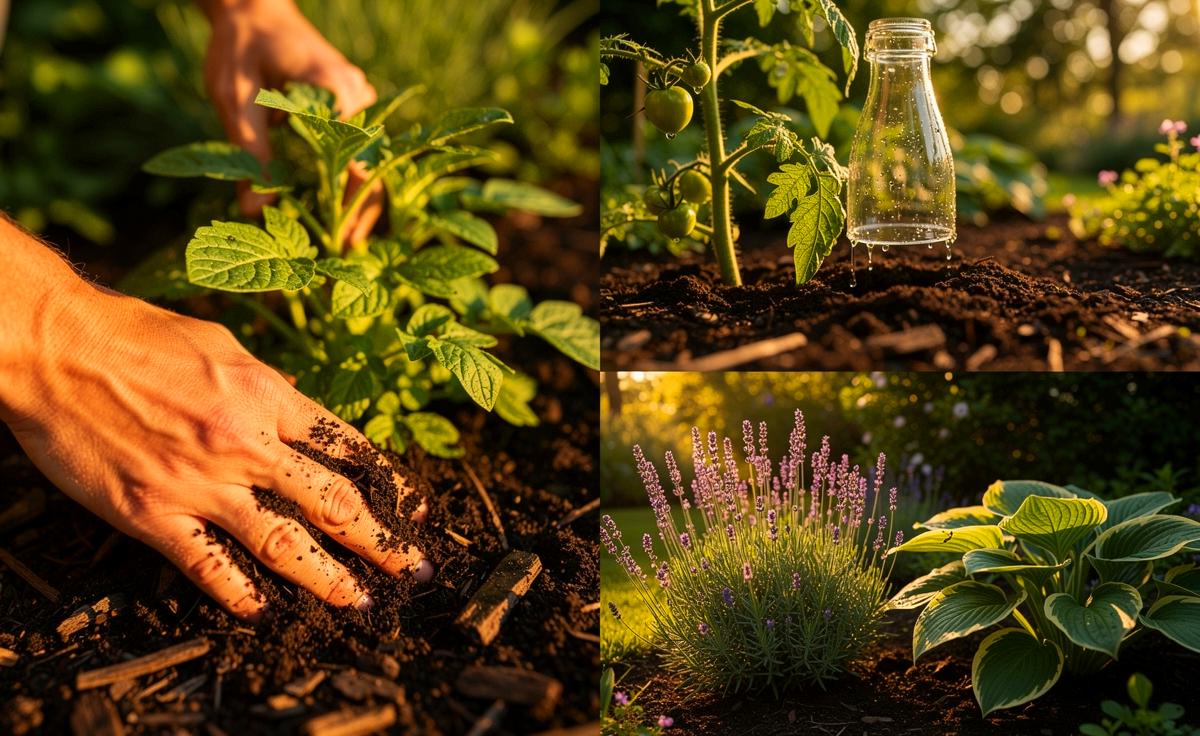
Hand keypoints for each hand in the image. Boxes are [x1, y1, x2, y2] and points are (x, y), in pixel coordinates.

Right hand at [0, 263, 431, 621]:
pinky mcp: (152, 513)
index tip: (413, 509)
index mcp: (267, 397)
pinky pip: (206, 565)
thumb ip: (267, 388)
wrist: (56, 347)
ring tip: (360, 603)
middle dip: (381, 541)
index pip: (347, 448)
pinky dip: (238, 593)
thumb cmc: (136, 334)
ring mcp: (200, 483)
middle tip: (412, 569)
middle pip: (332, 503)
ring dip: (328, 579)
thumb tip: (296, 410)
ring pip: (282, 544)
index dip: (388, 484)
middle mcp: (246, 444)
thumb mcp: (221, 346)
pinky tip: (263, 613)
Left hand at [200, 0, 383, 247]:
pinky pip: (362, 152)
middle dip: (361, 217)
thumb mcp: (235, 99)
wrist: (253, 8)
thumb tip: (252, 212)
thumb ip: (249, 154)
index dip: (353, 209)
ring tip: (344, 246)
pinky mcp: (354, 108)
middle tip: (343, 259)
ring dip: (359, 205)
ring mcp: (362, 102)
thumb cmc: (241, 47)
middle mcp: (360, 97)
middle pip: (375, 170)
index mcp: (337, 92)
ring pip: (373, 164)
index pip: (360, 162)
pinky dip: (352, 184)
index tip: (340, 246)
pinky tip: (340, 215)